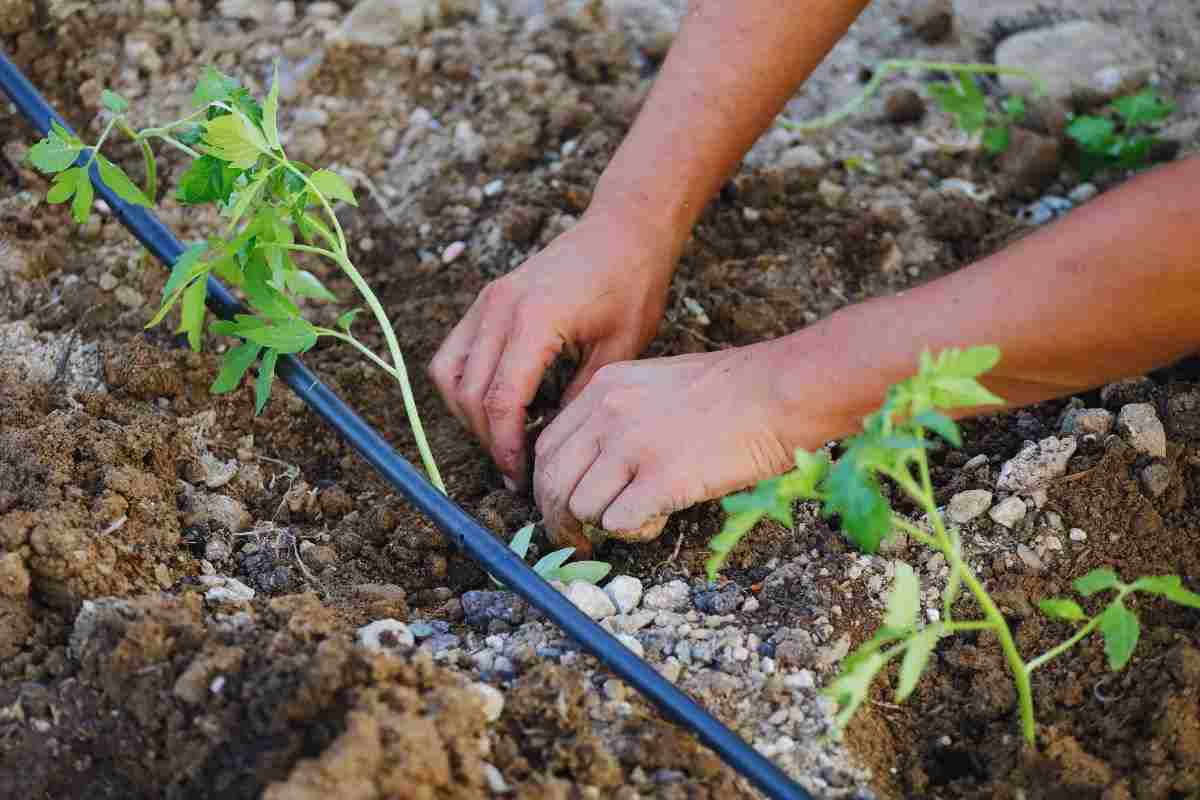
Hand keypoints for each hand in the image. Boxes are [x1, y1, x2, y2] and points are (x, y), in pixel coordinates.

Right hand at [428, 208, 675, 489]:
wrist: (623, 230)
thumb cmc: (632, 285)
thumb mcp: (621, 348)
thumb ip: (581, 397)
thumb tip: (552, 443)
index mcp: (533, 320)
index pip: (501, 400)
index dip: (506, 446)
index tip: (522, 476)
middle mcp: (498, 308)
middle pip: (468, 394)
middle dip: (488, 439)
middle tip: (518, 467)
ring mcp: (486, 302)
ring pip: (448, 375)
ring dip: (470, 415)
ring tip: (507, 437)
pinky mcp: (485, 301)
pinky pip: (453, 353)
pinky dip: (465, 386)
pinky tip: (502, 403)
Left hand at [532, 343, 796, 553]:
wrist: (778, 392)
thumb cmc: (731, 391)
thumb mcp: (654, 383)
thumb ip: (615, 416)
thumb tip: (591, 467)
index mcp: (603, 388)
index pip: (547, 448)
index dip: (547, 488)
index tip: (562, 510)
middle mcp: (608, 414)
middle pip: (552, 483)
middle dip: (559, 522)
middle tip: (578, 542)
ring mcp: (632, 445)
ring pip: (580, 508)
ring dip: (603, 527)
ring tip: (638, 520)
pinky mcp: (662, 478)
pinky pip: (618, 523)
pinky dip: (633, 533)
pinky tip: (659, 519)